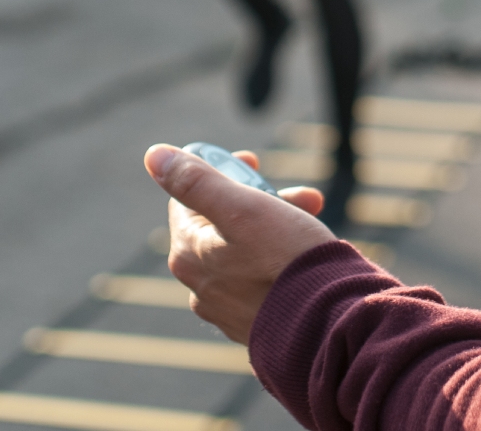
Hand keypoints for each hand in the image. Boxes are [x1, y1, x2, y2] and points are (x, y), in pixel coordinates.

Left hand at [144, 143, 333, 344]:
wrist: (326, 325)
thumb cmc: (285, 261)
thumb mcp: (242, 208)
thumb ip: (196, 181)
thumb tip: (155, 155)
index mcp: (188, 255)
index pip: (189, 200)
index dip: (220, 173)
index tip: (253, 162)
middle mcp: (200, 286)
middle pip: (222, 225)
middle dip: (261, 200)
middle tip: (299, 195)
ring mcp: (227, 310)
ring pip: (246, 251)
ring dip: (277, 226)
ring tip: (314, 218)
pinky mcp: (254, 324)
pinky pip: (261, 281)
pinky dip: (280, 261)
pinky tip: (306, 257)